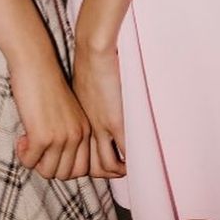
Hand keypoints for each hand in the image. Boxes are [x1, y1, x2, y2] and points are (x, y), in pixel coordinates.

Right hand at [8, 52, 91, 179]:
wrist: (35, 63)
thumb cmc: (45, 84)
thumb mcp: (66, 112)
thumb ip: (67, 135)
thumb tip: (56, 164)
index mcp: (85, 130)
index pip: (81, 169)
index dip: (61, 165)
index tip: (49, 152)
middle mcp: (77, 136)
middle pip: (65, 174)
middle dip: (47, 166)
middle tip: (36, 149)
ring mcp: (61, 137)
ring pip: (48, 172)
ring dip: (35, 162)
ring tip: (28, 143)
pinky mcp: (42, 136)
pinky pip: (30, 162)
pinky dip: (23, 155)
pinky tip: (21, 138)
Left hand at [73, 41, 125, 177]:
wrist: (93, 47)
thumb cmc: (92, 60)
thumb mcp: (86, 86)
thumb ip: (92, 101)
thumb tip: (103, 104)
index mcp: (80, 120)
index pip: (83, 154)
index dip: (93, 162)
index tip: (109, 160)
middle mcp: (88, 128)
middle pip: (91, 165)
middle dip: (105, 172)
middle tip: (121, 168)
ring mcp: (101, 127)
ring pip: (105, 167)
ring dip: (119, 171)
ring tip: (130, 165)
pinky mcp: (115, 122)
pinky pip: (123, 155)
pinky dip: (131, 162)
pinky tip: (138, 158)